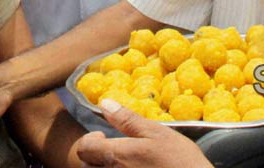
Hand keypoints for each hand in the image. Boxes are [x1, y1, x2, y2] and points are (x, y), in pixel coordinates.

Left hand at [77, 99, 213, 167]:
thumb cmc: (180, 161)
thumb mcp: (158, 133)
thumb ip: (128, 120)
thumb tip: (105, 103)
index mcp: (117, 156)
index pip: (83, 148)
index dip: (89, 140)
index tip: (104, 137)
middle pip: (86, 166)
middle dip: (94, 157)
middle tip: (115, 151)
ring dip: (105, 167)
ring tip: (126, 163)